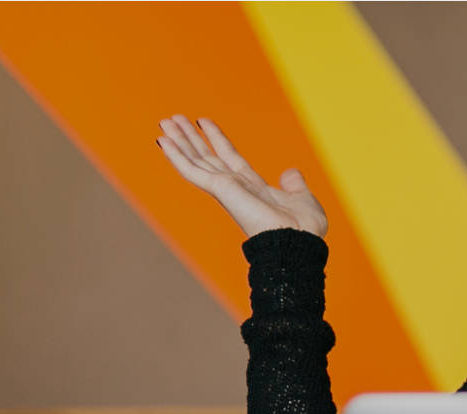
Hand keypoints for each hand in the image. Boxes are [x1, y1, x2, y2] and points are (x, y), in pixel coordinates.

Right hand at [155, 115, 326, 237]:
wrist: (298, 241)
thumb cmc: (304, 228)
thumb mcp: (302, 198)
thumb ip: (294, 184)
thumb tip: (290, 173)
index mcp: (254, 187)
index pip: (229, 157)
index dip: (216, 139)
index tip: (203, 121)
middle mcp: (236, 186)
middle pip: (207, 156)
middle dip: (190, 138)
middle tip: (172, 118)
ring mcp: (226, 188)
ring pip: (195, 160)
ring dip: (178, 141)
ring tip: (164, 122)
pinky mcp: (220, 190)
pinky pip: (192, 170)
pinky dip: (176, 156)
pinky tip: (162, 141)